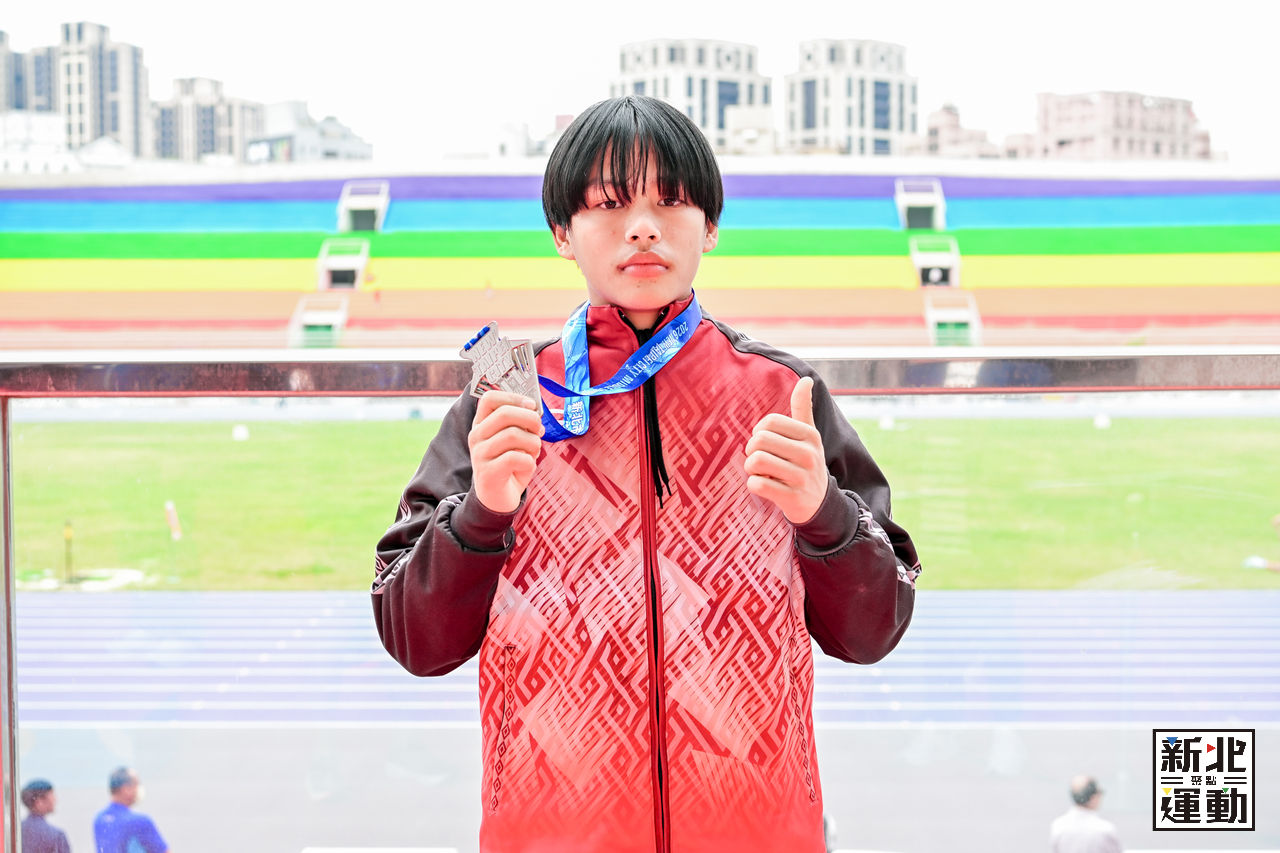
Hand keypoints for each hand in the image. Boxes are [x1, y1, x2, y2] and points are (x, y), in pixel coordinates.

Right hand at [468, 391, 543, 512]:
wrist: (498, 499)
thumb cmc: (510, 466)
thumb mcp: (515, 442)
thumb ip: (521, 425)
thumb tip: (536, 414)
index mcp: (481, 424)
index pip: (489, 398)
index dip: (514, 397)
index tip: (531, 405)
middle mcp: (476, 436)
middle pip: (505, 413)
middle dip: (531, 419)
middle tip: (539, 431)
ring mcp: (480, 454)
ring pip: (514, 435)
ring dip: (533, 443)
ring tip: (534, 452)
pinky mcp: (488, 473)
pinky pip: (517, 458)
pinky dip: (530, 462)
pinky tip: (527, 467)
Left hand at [744, 376, 827, 524]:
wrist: (820, 504)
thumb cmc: (806, 463)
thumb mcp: (809, 435)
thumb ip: (803, 407)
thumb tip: (806, 379)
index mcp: (810, 435)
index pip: (769, 422)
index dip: (759, 432)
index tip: (766, 443)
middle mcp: (809, 454)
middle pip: (759, 440)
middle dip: (752, 450)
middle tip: (761, 460)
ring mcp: (802, 477)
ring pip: (755, 462)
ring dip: (751, 469)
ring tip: (762, 473)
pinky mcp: (792, 498)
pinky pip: (756, 485)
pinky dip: (754, 485)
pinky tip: (765, 487)